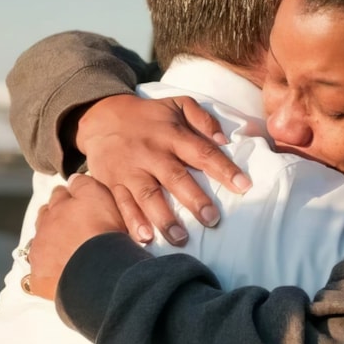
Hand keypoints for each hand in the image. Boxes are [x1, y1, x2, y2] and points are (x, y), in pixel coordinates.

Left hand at [27, 174, 126, 299]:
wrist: (98, 270)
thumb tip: (72, 179)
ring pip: (39, 243)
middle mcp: (44, 228)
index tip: (75, 201)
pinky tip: (53, 275)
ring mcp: (39, 254)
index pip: (60, 195)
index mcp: (58, 206)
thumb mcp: (98, 196)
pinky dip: (43, 273)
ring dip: (48, 244)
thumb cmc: (101, 232)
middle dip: (54, 217)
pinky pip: (35, 275)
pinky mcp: (38, 279)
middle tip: (69, 224)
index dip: (68, 197)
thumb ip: (83, 184)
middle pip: (45, 217)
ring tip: (63, 250)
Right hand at [75, 95, 250, 245]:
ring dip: (164, 218)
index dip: (223, 169)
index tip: (243, 186)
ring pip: (148, 196)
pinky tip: (144, 238)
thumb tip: (224, 140)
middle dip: (194, 200)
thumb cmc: (147, 116)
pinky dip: (132, 222)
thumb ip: (202, 119)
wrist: (100, 117)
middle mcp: (152, 153)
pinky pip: (122, 204)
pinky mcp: (114, 183)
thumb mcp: (176, 104)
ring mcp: (131, 170)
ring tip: (180, 238)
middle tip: (212, 220)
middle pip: (175, 178)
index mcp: (171, 134)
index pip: (201, 152)